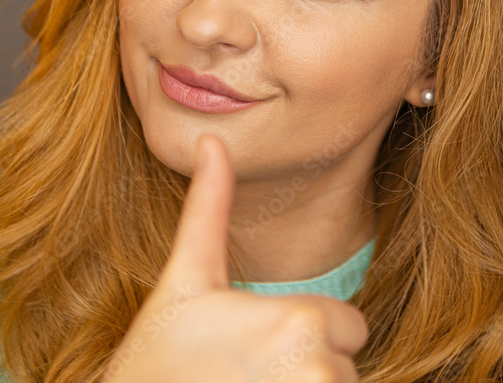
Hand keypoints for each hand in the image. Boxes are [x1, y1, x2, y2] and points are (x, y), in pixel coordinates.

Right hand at [101, 134, 368, 382]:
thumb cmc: (154, 362)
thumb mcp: (184, 283)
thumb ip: (208, 211)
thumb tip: (211, 143)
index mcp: (300, 319)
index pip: (348, 326)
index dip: (308, 334)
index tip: (257, 346)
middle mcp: (318, 368)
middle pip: (345, 363)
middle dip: (308, 370)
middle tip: (249, 376)